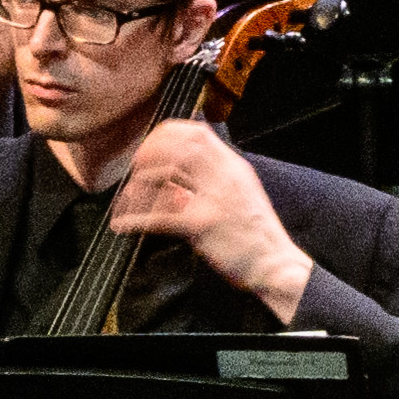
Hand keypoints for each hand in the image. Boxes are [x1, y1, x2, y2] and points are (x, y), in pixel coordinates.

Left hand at [107, 122, 311, 318]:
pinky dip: (136, 219)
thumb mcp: (241, 191)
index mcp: (233, 167)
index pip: (197, 133)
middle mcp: (225, 177)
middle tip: (136, 169)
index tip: (150, 147)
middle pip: (181, 146)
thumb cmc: (254, 233)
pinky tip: (123, 224)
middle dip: (150, 153)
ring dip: (141, 185)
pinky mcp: (203, 225)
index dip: (166, 135)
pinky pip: (160, 217)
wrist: (275, 265)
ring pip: (167, 175)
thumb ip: (216, 174)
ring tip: (129, 198)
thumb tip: (185, 162)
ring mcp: (214, 199)